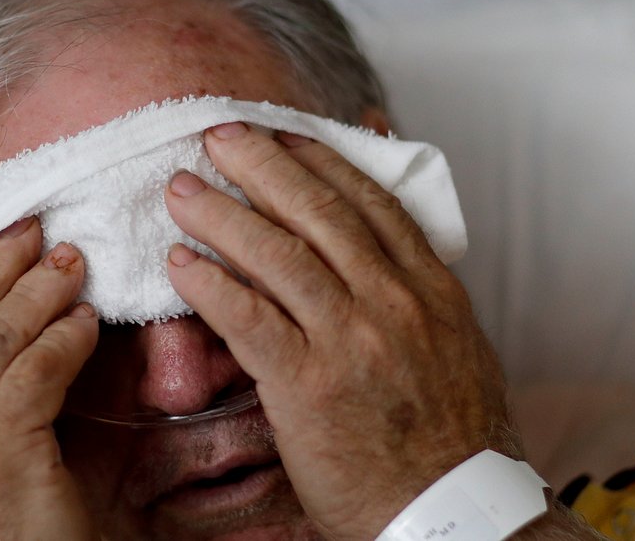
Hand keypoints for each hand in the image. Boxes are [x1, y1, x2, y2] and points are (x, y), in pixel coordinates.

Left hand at [164, 122, 516, 538]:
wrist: (452, 510)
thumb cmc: (448, 430)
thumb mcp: (455, 340)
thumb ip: (418, 281)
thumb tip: (388, 231)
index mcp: (430, 286)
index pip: (368, 201)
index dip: (317, 158)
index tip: (279, 131)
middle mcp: (393, 301)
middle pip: (316, 212)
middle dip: (261, 165)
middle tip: (218, 136)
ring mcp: (351, 340)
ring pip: (277, 255)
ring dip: (222, 215)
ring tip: (182, 191)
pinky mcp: (309, 385)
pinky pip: (249, 318)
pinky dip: (210, 285)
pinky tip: (180, 264)